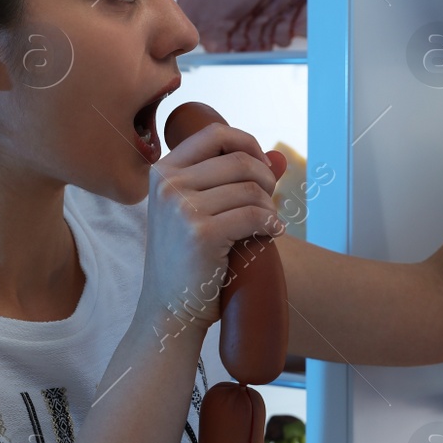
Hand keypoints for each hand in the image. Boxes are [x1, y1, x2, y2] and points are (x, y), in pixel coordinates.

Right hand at [139, 123, 283, 337]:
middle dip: (265, 180)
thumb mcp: (194, 210)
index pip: (215, 133)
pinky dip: (271, 223)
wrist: (169, 309)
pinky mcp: (201, 233)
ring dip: (269, 206)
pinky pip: (254, 214)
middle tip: (269, 203)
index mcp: (162, 171)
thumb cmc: (188, 259)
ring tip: (267, 224)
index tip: (261, 167)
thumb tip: (280, 157)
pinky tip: (272, 233)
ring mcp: (181, 208)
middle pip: (239, 160)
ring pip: (250, 188)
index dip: (247, 143)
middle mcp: (168, 184)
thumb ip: (228, 180)